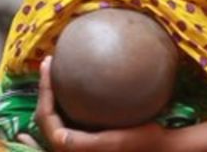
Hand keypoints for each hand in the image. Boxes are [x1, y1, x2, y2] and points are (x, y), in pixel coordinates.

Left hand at [16, 56, 169, 150]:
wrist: (163, 145)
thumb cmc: (142, 143)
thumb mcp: (116, 143)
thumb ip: (84, 144)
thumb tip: (58, 139)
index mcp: (70, 149)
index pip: (47, 118)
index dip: (44, 91)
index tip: (49, 64)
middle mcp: (70, 146)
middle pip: (45, 117)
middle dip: (43, 90)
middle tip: (48, 63)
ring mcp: (78, 141)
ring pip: (53, 117)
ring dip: (49, 95)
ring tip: (52, 71)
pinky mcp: (87, 136)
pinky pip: (64, 117)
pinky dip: (59, 101)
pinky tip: (64, 86)